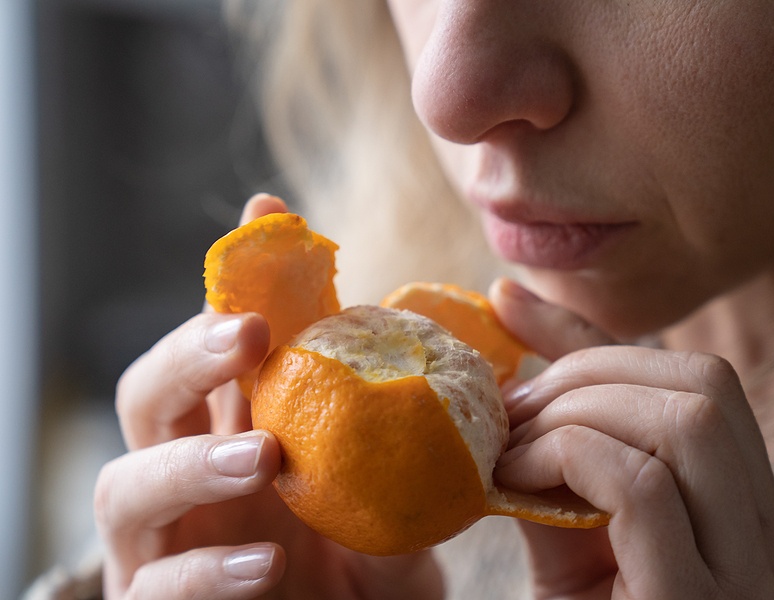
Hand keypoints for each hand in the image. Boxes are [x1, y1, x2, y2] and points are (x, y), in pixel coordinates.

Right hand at [94, 195, 441, 599]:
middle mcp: (189, 478)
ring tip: (259, 455)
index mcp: (238, 432)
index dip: (236, 282)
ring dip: (189, 460)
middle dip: (188, 353)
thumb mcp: (390, 503)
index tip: (267, 214)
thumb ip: (395, 449)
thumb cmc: (363, 573)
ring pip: (125, 484)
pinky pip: (156, 587)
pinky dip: (205, 569)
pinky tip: (266, 561)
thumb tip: (442, 367)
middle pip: (147, 394)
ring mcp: (164, 544)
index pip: (221, 348)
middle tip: (250, 334)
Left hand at [489, 279, 773, 598]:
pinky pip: (641, 481)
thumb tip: (514, 376)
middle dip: (590, 370)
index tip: (510, 304)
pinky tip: (517, 479)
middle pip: (706, 385)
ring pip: (688, 418)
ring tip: (515, 450)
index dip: (593, 338)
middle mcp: (773, 541)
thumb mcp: (568, 538)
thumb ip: (561, 466)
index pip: (694, 388)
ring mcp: (750, 576)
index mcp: (752, 516)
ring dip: (578, 411)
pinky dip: (565, 456)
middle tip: (515, 412)